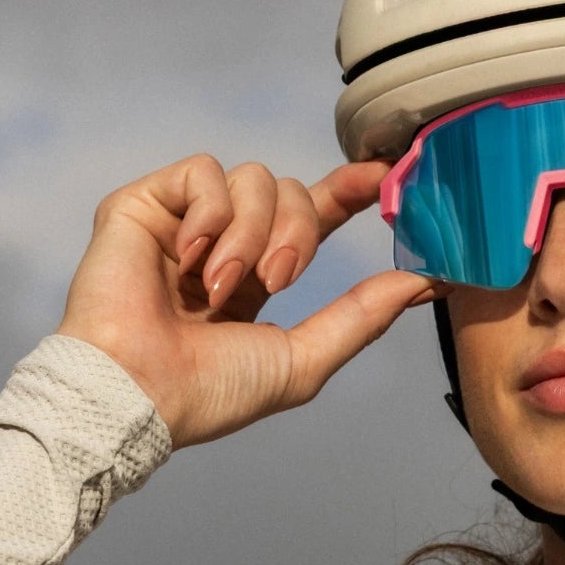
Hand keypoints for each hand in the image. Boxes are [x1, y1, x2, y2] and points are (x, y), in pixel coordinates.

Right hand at [54, 153, 445, 447]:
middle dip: (298, 234)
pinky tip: (190, 259)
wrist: (138, 392)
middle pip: (290, 192)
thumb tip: (427, 280)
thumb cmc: (212, 393)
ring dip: (251, 236)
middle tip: (276, 280)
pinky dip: (210, 216)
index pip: (311, 215)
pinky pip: (204, 172)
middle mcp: (222, 244)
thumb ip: (363, 316)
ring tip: (220, 287)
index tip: (385, 176)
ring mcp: (183, 222)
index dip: (349, 191)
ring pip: (253, 179)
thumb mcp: (305, 358)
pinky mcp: (145, 204)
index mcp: (257, 276)